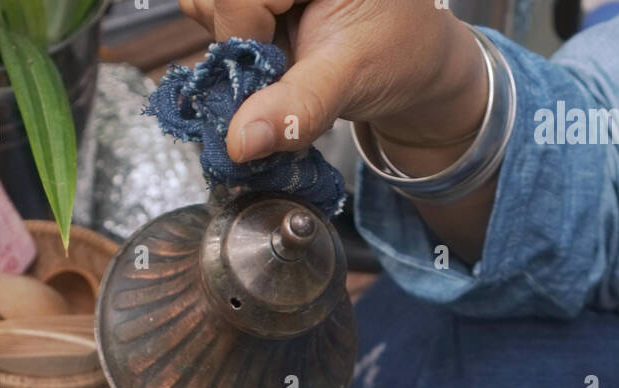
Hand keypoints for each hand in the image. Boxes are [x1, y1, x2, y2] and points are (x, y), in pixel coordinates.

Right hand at [178, 0, 481, 162]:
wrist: (415, 62)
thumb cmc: (399, 55)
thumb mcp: (352, 79)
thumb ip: (297, 108)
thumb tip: (239, 143)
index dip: (242, 29)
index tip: (274, 64)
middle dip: (235, 38)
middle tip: (281, 60)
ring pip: (204, 3)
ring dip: (233, 44)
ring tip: (283, 55)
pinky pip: (212, 12)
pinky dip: (234, 44)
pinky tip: (272, 51)